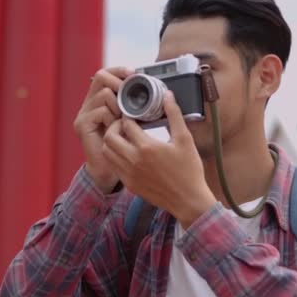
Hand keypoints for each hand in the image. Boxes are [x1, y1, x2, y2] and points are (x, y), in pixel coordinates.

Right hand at [73, 67, 133, 192]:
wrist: (111, 171)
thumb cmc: (125, 147)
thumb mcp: (132, 120)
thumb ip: (136, 105)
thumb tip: (156, 89)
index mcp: (100, 100)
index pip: (106, 73)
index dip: (119, 70)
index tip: (135, 72)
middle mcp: (89, 104)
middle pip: (101, 76)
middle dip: (120, 83)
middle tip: (133, 95)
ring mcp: (83, 114)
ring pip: (104, 94)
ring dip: (119, 105)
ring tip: (125, 119)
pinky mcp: (82, 125)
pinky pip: (100, 111)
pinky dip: (113, 118)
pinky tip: (117, 128)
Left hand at [102, 91, 216, 227]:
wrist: (188, 201)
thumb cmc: (189, 170)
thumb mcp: (185, 139)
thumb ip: (174, 115)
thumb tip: (167, 95)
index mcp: (146, 147)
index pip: (126, 124)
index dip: (128, 116)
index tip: (133, 114)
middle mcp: (133, 160)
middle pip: (109, 137)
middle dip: (114, 126)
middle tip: (124, 125)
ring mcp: (129, 174)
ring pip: (107, 152)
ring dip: (111, 142)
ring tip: (124, 138)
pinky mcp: (129, 184)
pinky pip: (114, 166)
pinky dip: (115, 156)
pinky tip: (128, 153)